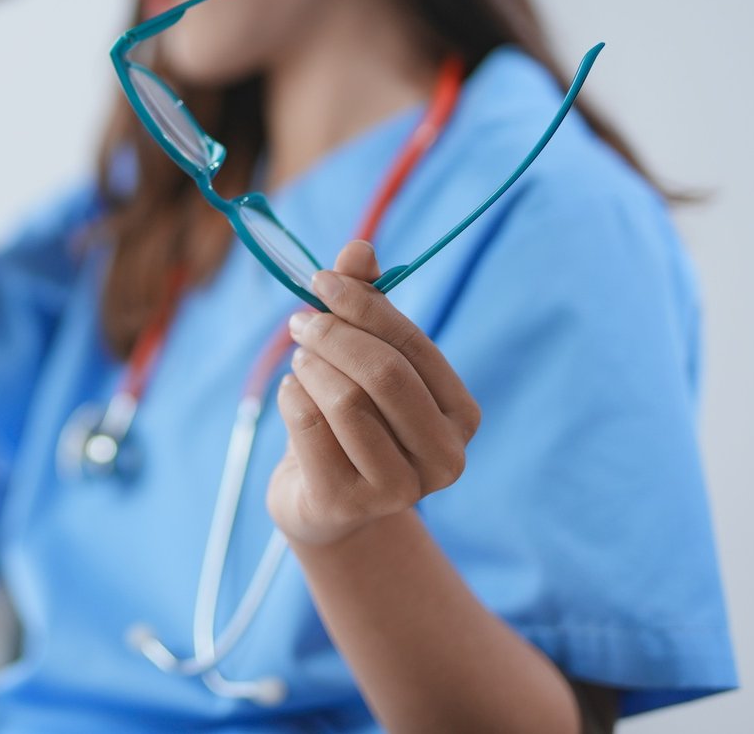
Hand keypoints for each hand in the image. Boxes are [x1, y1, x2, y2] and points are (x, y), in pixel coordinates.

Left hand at [266, 240, 481, 550]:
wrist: (323, 500)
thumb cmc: (351, 418)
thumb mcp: (361, 359)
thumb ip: (365, 303)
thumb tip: (359, 249)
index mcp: (462, 414)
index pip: (413, 346)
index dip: (364, 306)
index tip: (321, 281)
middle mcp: (445, 457)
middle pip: (384, 375)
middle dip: (334, 335)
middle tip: (299, 321)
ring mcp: (401, 490)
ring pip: (346, 402)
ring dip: (311, 367)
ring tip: (299, 360)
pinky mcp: (351, 505)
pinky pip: (311, 429)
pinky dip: (292, 398)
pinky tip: (291, 393)